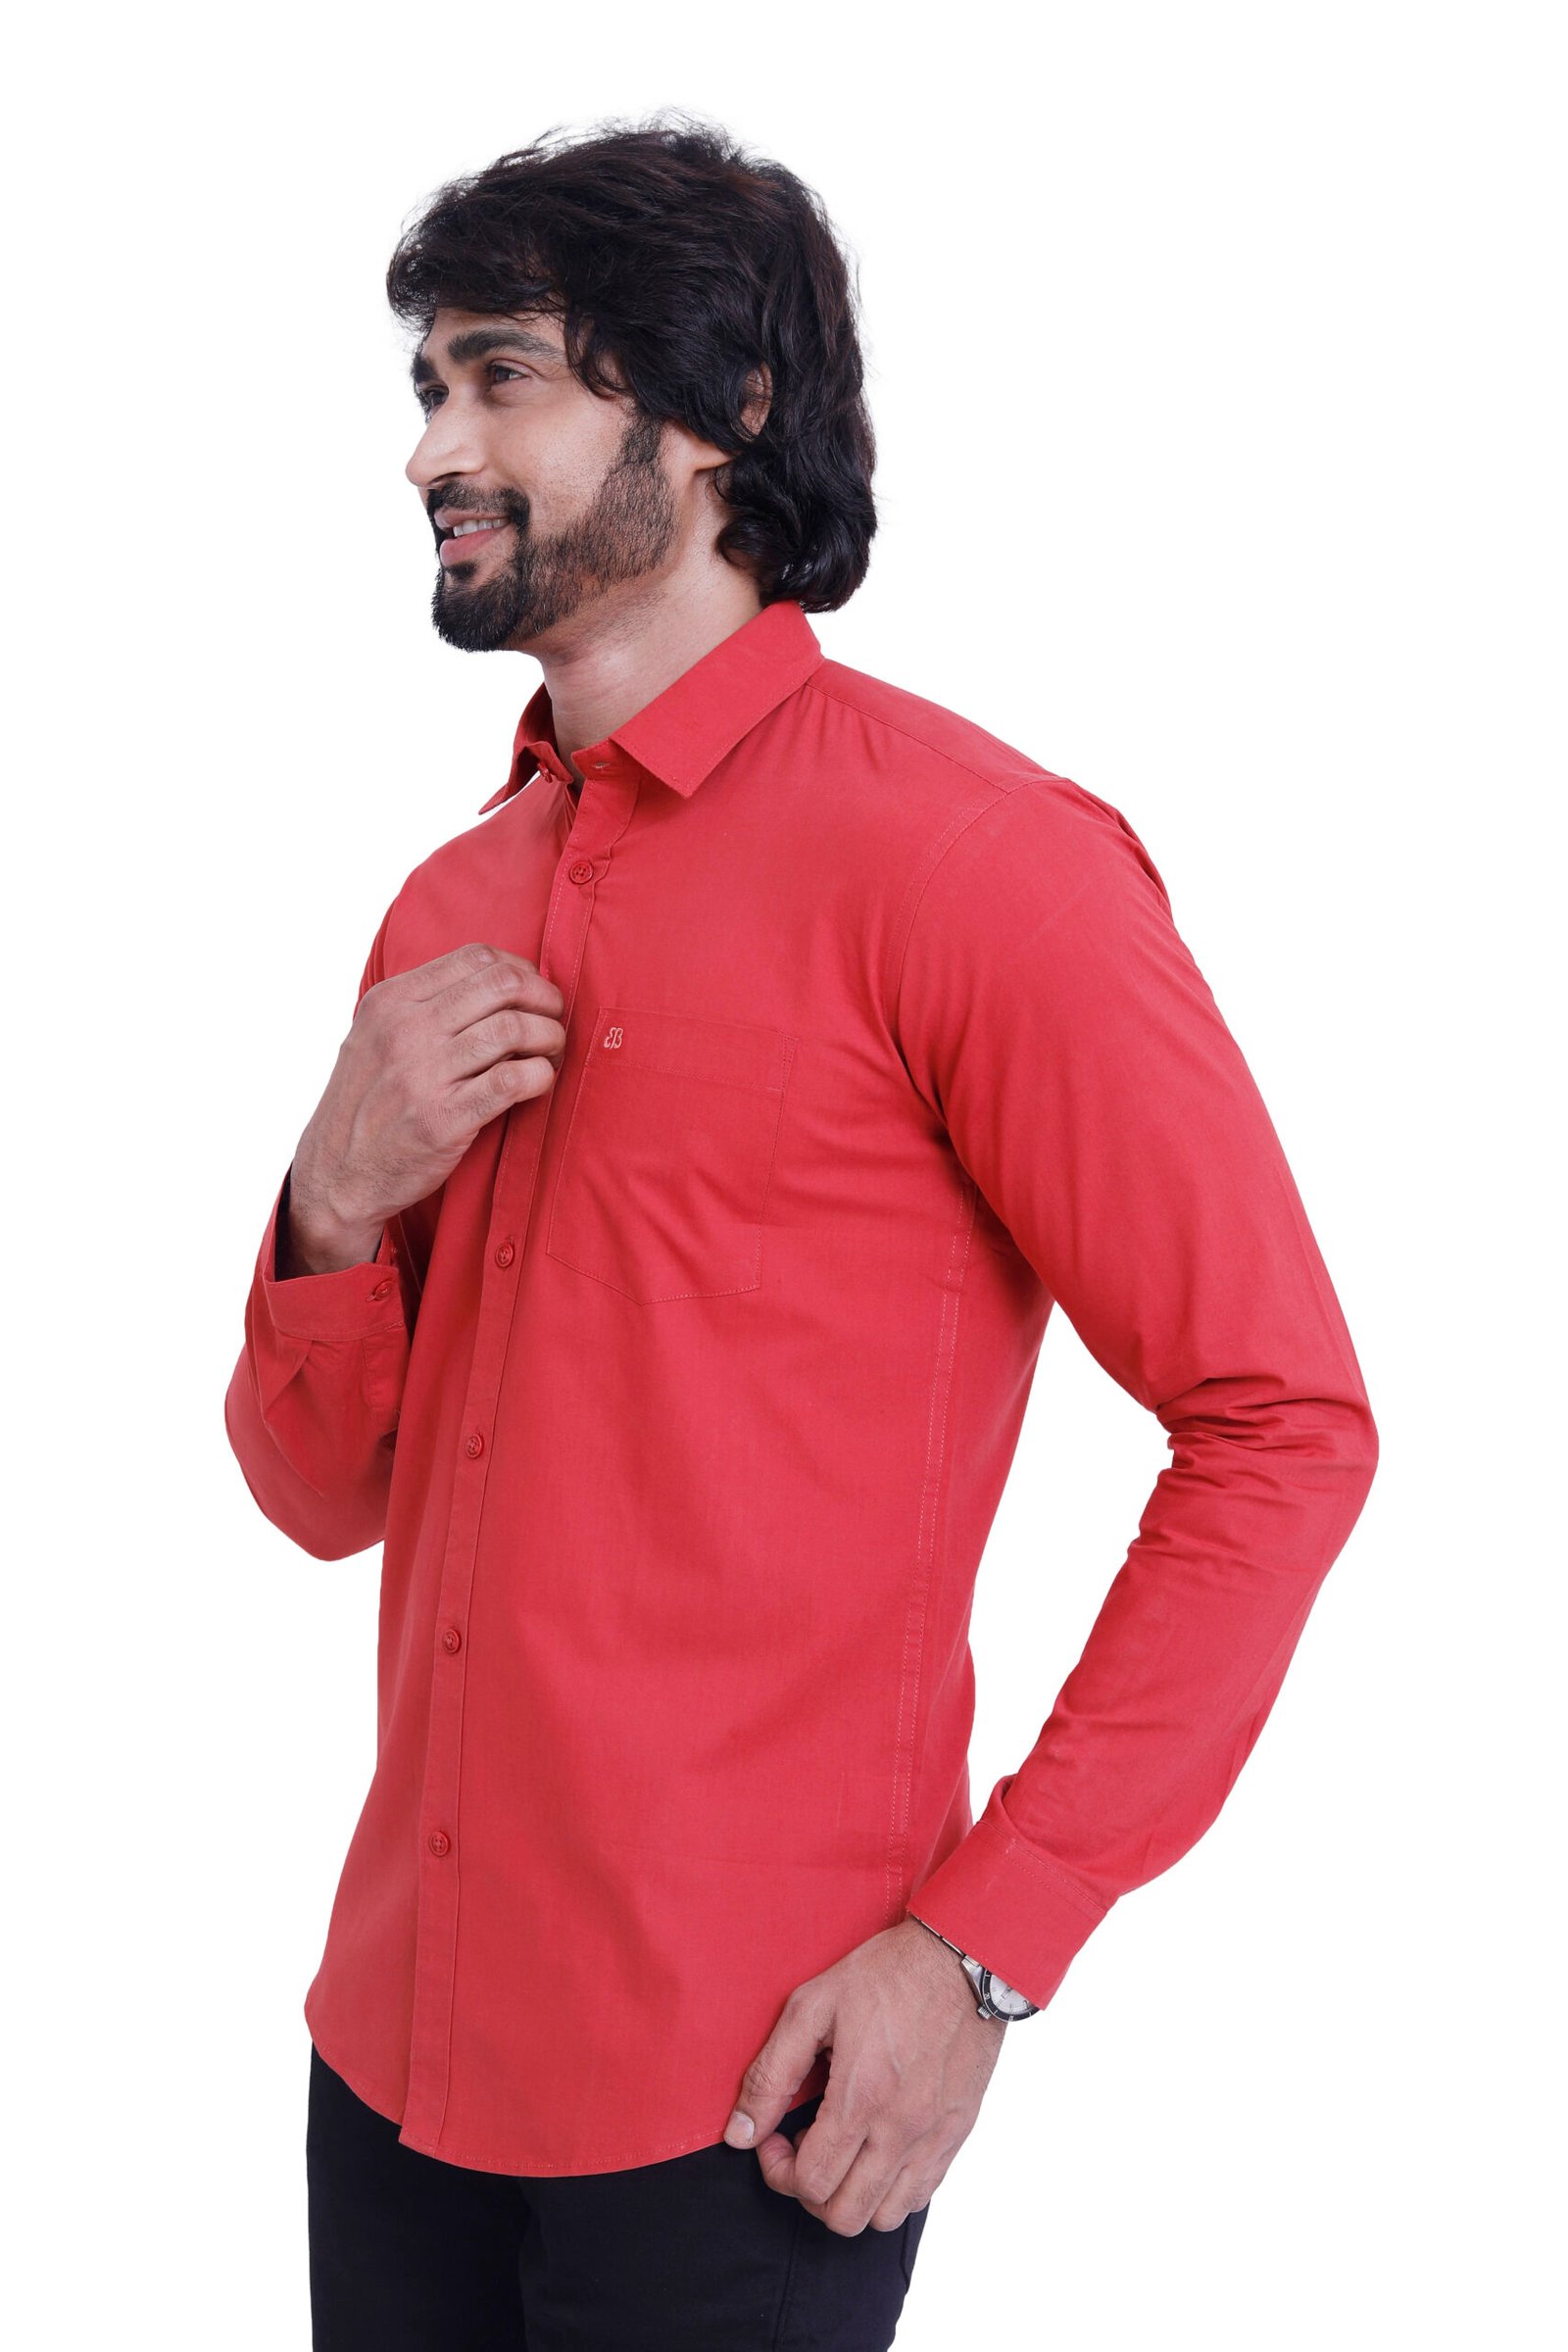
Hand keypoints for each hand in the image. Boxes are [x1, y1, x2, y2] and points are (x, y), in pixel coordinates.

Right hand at [287, 942, 566, 1269]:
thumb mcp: (377, 1036)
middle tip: (553, 1023)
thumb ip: (426, 1005)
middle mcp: (405, 1030)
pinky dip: (540, 1076)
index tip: (534, 996)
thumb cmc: (369, 1103)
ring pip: (514, 1029)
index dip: (522, 971)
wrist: (337, 1174)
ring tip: (551, 1055)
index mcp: (391, 1000)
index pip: (477, 956)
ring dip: (549, 1038)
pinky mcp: (442, 1119)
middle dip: (545, 1000)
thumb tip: (502, 981)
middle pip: (503, 985)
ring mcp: (422, 1074)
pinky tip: (539, 1082)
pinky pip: (512, 1080)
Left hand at [721, 1917, 1006, 2235]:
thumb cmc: (887, 1975)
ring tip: (840, 2150)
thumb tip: (740, 2132)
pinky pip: (920, 2196)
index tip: (775, 2136)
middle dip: (808, 2191)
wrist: (962, 1959)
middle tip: (802, 2146)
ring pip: (883, 2216)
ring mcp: (935, 2136)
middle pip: (844, 2215)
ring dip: (850, 2196)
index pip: (810, 2182)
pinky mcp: (959, 2133)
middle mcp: (902, 2129)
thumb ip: (770, 2075)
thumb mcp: (812, 2007)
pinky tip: (875, 2147)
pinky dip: (889, 2190)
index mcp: (862, 2097)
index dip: (778, 2170)